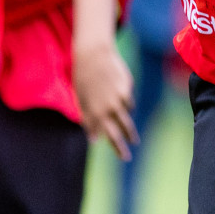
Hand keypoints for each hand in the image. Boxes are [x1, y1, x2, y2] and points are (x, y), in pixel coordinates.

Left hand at [74, 40, 137, 159]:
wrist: (94, 55)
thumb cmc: (84, 79)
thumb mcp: (82, 100)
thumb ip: (88, 120)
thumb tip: (94, 140)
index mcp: (95, 111)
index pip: (107, 135)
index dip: (116, 147)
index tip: (122, 157)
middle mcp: (108, 107)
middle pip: (120, 131)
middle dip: (123, 147)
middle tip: (127, 158)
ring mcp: (119, 97)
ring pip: (127, 117)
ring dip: (129, 129)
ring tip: (133, 139)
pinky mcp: (127, 88)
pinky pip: (128, 102)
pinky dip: (124, 104)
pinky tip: (118, 97)